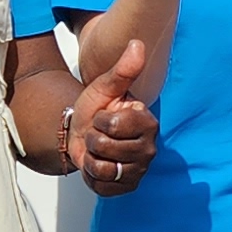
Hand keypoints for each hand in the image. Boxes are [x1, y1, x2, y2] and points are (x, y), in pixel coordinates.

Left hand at [65, 35, 156, 192]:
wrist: (82, 133)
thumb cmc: (97, 109)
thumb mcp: (105, 86)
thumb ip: (123, 69)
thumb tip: (137, 44)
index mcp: (147, 122)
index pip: (113, 125)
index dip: (100, 120)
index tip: (104, 116)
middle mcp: (149, 148)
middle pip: (105, 147)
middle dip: (92, 139)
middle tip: (98, 134)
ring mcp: (140, 170)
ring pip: (103, 168)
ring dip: (91, 158)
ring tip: (97, 150)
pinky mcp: (129, 187)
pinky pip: (102, 186)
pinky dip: (92, 176)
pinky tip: (98, 164)